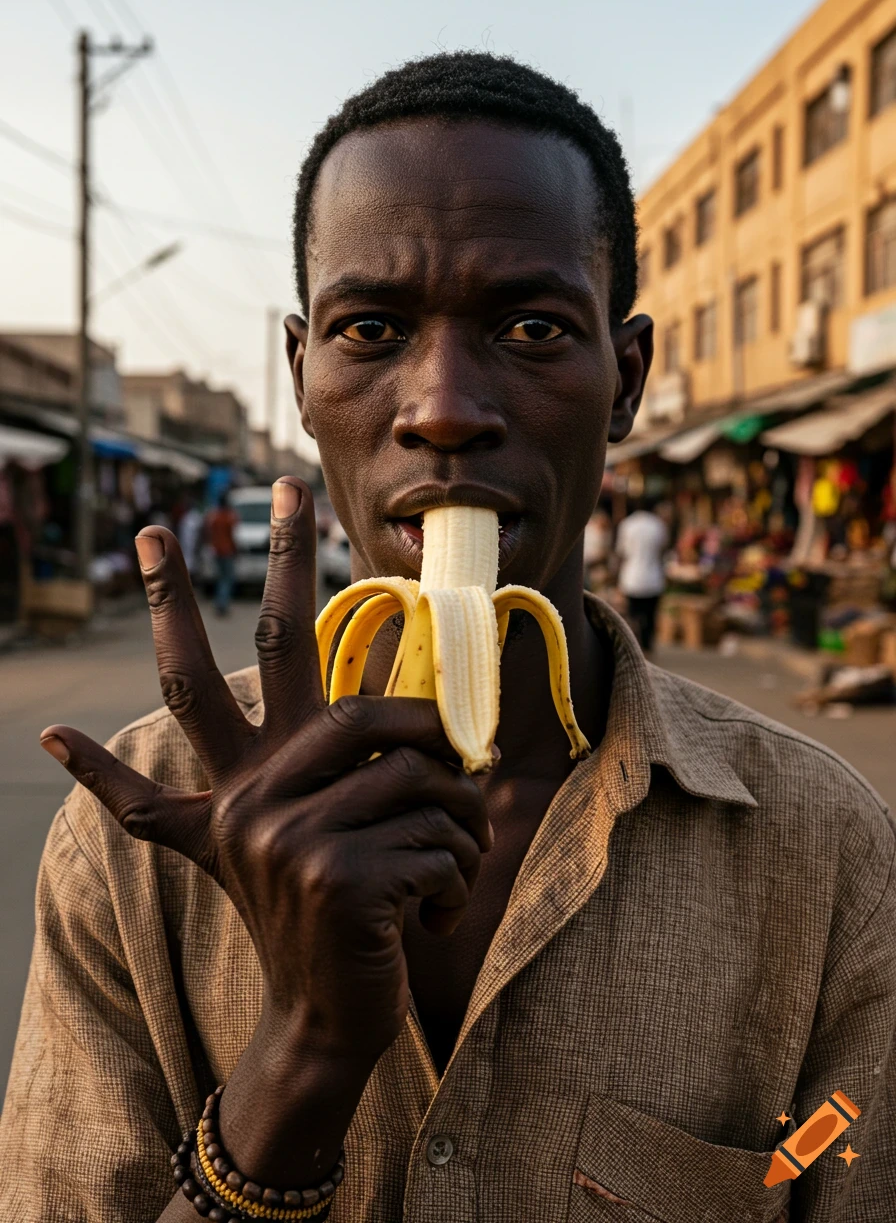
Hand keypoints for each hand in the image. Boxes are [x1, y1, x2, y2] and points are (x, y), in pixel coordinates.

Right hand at [39, 478, 491, 1064]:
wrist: (331, 1014)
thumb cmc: (316, 914)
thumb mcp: (249, 839)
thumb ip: (160, 791)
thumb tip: (49, 740)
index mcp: (240, 779)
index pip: (193, 674)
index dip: (170, 603)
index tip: (154, 534)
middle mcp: (254, 792)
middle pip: (283, 644)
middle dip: (283, 555)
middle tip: (283, 481)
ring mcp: (294, 835)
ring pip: (419, 758)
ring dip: (456, 812)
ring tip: (444, 856)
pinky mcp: (346, 878)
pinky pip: (447, 831)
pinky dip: (461, 869)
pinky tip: (433, 911)